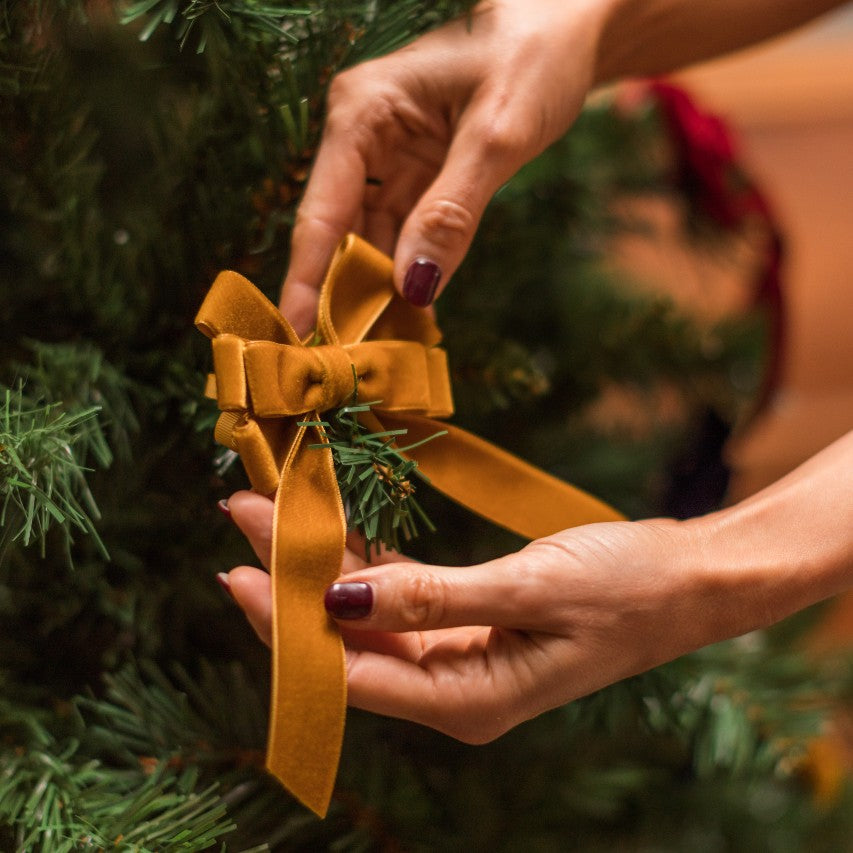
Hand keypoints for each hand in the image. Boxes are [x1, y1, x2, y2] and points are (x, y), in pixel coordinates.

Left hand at [222, 492, 769, 742]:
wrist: (688, 578)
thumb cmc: (626, 587)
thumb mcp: (529, 589)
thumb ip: (432, 599)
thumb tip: (340, 598)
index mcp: (466, 700)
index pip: (352, 671)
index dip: (289, 625)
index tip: (239, 569)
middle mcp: (452, 687)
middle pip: (349, 639)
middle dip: (293, 580)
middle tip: (245, 512)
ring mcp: (458, 655)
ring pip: (369, 611)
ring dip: (325, 562)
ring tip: (275, 506)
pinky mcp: (469, 620)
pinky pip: (403, 591)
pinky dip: (369, 558)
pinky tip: (335, 525)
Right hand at [280, 0, 607, 333]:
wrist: (568, 28)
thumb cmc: (531, 55)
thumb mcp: (497, 135)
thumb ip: (452, 212)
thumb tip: (413, 288)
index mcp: (361, 113)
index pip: (321, 211)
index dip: (308, 278)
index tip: (295, 333)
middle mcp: (362, 139)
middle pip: (339, 234)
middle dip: (342, 296)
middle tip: (343, 362)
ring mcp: (388, 161)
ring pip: (370, 242)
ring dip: (376, 294)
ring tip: (379, 352)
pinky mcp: (415, 178)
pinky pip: (402, 236)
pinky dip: (407, 275)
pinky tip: (411, 315)